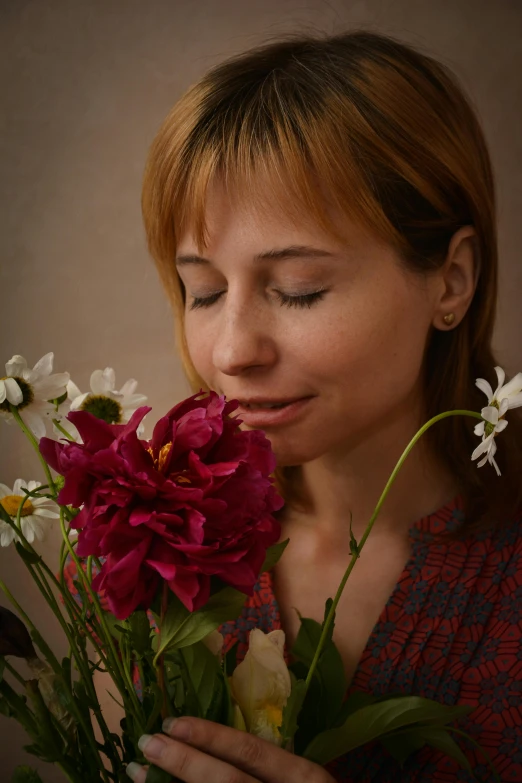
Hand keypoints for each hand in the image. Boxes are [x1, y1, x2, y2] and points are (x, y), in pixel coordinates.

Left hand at [126, 716, 335, 782]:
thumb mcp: (299, 782)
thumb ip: (266, 766)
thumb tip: (208, 744)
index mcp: (304, 780)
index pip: (251, 752)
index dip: (211, 736)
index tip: (174, 721)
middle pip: (227, 782)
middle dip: (184, 762)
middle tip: (147, 742)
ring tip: (138, 773)